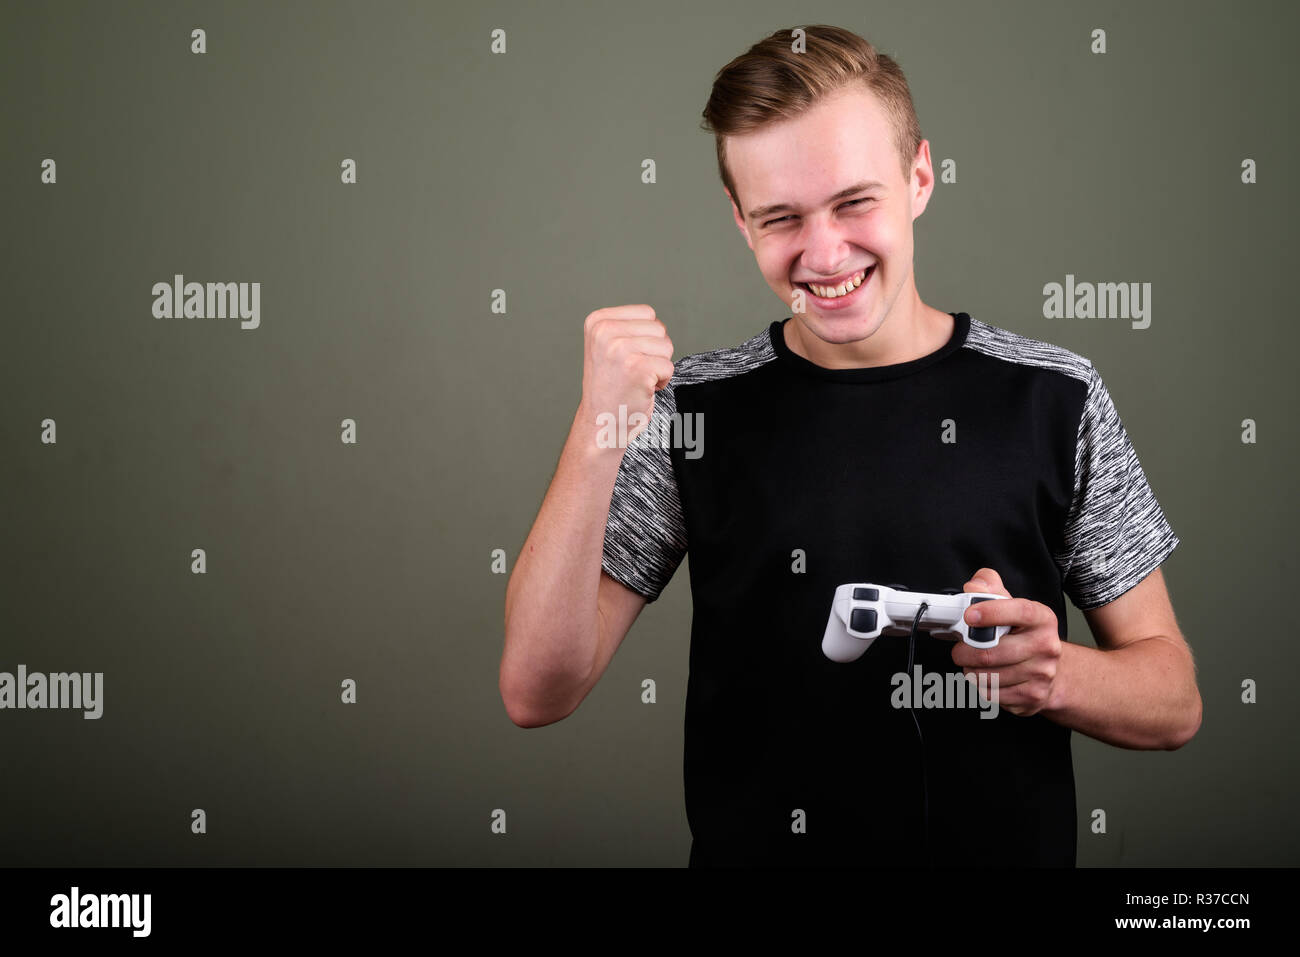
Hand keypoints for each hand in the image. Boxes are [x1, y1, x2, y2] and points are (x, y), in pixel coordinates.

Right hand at [579, 305, 674, 450]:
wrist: (600, 424)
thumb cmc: (610, 387)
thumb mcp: (608, 346)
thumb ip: (627, 327)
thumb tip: (655, 321)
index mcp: (597, 321)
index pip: (647, 313)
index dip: (645, 338)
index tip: (625, 358)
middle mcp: (605, 331)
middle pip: (659, 328)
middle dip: (654, 352)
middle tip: (632, 371)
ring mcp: (620, 349)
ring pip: (666, 346)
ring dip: (658, 367)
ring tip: (636, 379)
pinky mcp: (637, 368)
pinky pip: (669, 367)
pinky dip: (662, 382)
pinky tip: (641, 390)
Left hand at [953, 567, 1061, 716]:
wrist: (1049, 668)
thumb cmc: (1023, 634)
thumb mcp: (1010, 604)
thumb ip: (990, 588)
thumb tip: (974, 586)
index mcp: (1042, 618)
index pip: (1020, 611)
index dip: (991, 612)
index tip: (969, 615)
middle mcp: (1046, 646)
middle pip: (992, 652)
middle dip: (965, 651)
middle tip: (960, 648)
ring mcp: (1041, 673)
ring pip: (988, 675)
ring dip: (970, 670)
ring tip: (973, 663)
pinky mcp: (1032, 696)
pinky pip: (992, 693)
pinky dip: (980, 686)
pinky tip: (986, 677)